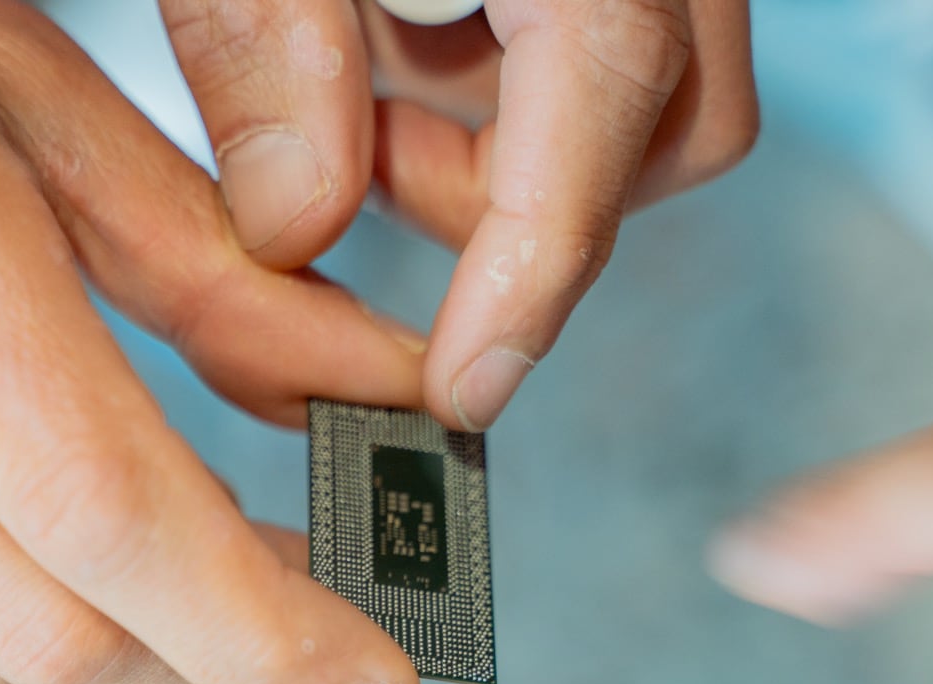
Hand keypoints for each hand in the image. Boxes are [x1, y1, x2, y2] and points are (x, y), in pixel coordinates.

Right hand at [0, 0, 435, 683]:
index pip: (107, 514)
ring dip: (108, 637)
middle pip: (51, 628)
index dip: (267, 632)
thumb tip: (378, 402)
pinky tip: (17, 538)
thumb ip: (213, 268)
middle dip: (212, 654)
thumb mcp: (23, 86)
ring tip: (168, 558)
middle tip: (305, 613)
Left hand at [159, 0, 758, 429]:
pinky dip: (491, 85)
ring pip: (634, 105)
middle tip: (362, 170)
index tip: (457, 394)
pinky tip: (388, 39)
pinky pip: (596, 53)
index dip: (529, 276)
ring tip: (357, 89)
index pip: (604, 108)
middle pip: (668, 130)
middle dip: (511, 199)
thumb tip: (291, 229)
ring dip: (490, 143)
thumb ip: (264, 48)